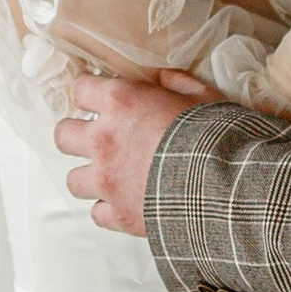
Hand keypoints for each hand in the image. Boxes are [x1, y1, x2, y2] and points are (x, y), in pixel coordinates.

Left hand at [56, 69, 214, 235]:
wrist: (227, 187)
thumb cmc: (218, 136)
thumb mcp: (205, 97)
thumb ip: (177, 83)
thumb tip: (161, 77)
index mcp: (122, 102)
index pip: (80, 89)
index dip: (90, 94)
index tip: (99, 100)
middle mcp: (104, 139)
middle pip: (63, 134)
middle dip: (76, 135)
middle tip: (98, 138)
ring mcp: (107, 180)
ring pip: (73, 179)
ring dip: (90, 176)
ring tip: (111, 176)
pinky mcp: (118, 214)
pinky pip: (97, 213)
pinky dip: (109, 209)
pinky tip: (128, 203)